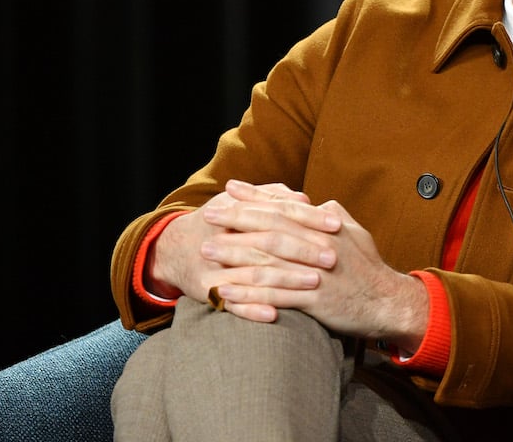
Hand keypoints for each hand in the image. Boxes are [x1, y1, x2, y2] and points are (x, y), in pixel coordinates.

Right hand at [148, 180, 339, 318]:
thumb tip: (303, 198)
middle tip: (333, 257)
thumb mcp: (242, 202)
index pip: (279, 212)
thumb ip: (272, 198)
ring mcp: (216, 265)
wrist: (176, 248)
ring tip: (315, 284)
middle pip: (270, 242)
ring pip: (255, 273)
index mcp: (238, 211)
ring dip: (286, 279)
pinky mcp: (208, 291)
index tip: (337, 224)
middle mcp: (226, 236)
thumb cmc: (219, 222)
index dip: (309, 217)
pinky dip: (252, 309)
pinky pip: (231, 303)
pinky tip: (274, 315)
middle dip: (303, 250)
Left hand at [205, 195, 429, 349]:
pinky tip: (225, 292)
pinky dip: (247, 294)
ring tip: (206, 252)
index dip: (256, 197)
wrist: (388, 303)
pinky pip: (274, 295)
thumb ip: (332, 216)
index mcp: (326, 226)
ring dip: (234, 256)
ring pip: (268, 260)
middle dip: (236, 220)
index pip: (284, 206)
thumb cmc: (368, 268)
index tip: (229, 189)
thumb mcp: (354, 233)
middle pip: (271, 228)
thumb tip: (314, 202)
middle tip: (208, 216)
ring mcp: (316, 272)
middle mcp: (319, 244)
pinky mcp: (315, 300)